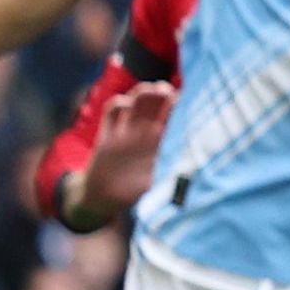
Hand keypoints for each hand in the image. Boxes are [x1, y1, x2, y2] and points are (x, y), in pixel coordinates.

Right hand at [85, 81, 176, 216]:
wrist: (103, 200)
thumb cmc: (132, 193)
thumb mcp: (154, 184)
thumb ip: (166, 174)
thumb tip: (185, 171)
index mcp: (158, 144)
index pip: (170, 118)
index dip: (177, 108)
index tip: (186, 100)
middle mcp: (142, 135)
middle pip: (153, 106)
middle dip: (161, 94)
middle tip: (167, 90)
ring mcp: (124, 133)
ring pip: (135, 105)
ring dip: (142, 93)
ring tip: (151, 89)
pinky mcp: (106, 136)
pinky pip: (111, 114)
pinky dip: (118, 104)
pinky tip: (126, 103)